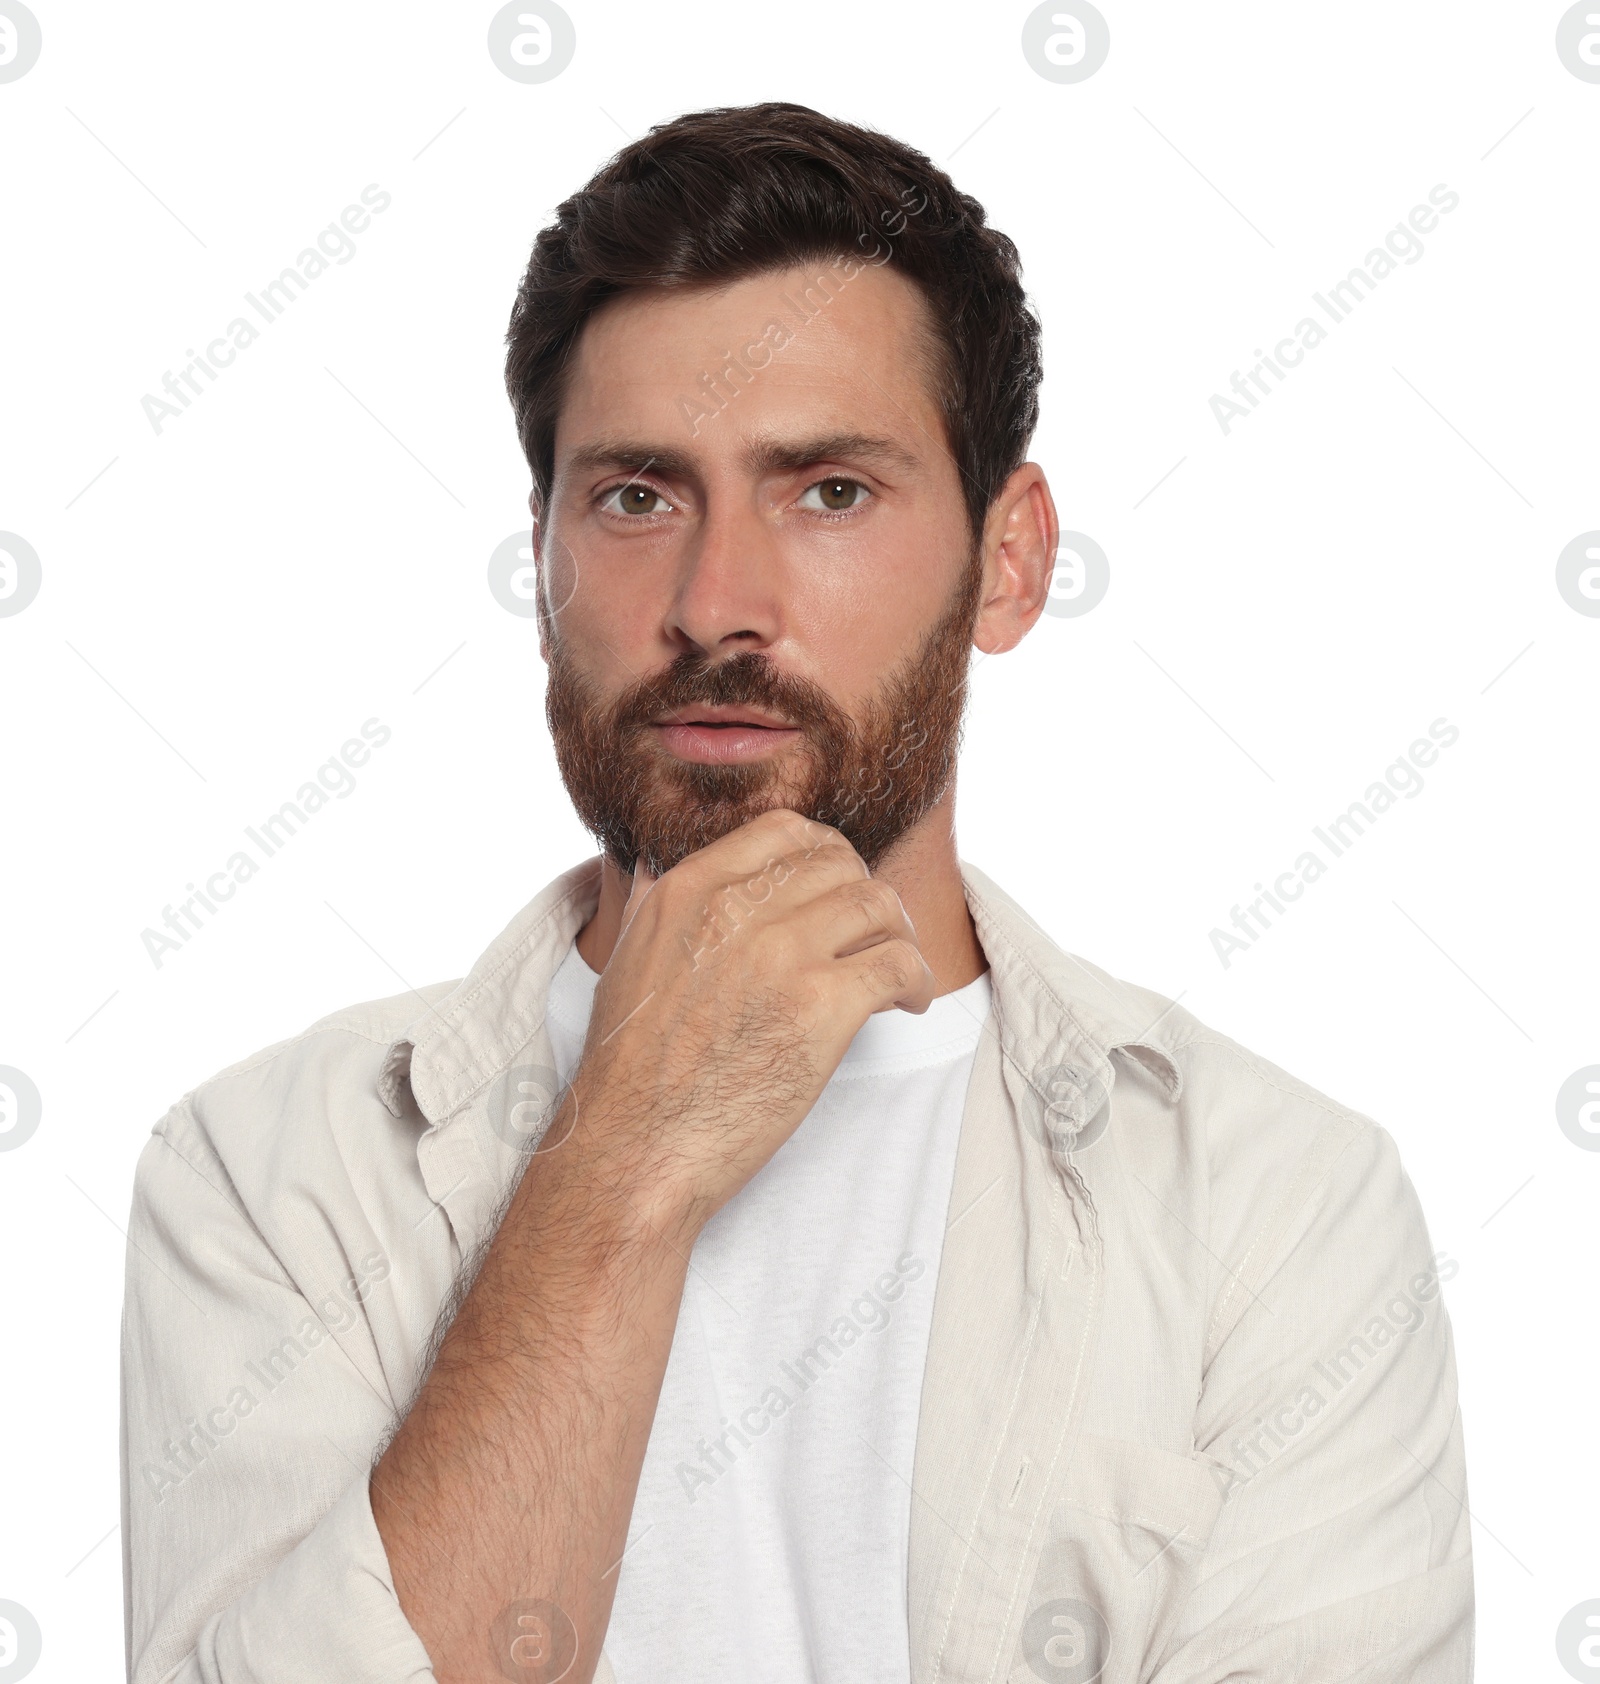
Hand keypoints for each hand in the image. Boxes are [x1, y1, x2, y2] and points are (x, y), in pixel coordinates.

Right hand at [561, 809, 936, 1239]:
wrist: (634, 1148)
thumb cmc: (630, 1071)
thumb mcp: (626, 959)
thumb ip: (652, 904)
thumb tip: (656, 867)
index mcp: (689, 890)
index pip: (785, 830)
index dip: (825, 855)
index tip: (836, 888)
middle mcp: (736, 909)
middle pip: (840, 864)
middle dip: (865, 895)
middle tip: (872, 936)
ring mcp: (782, 955)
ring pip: (879, 903)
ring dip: (899, 934)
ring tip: (896, 972)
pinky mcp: (821, 1008)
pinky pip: (899, 963)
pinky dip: (917, 980)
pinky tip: (907, 1003)